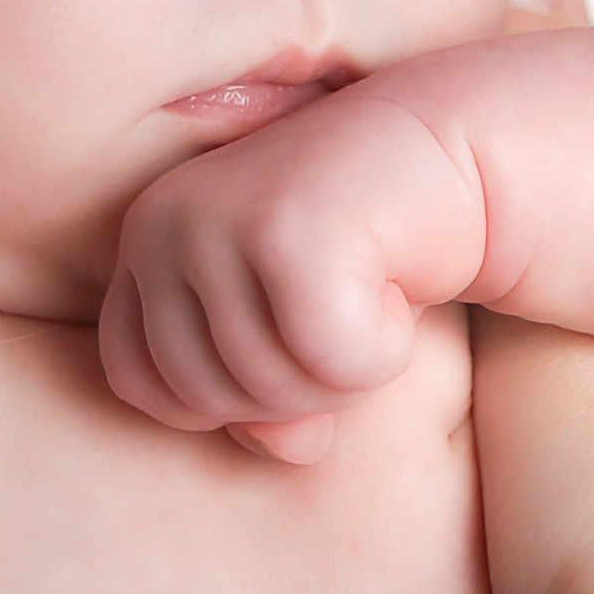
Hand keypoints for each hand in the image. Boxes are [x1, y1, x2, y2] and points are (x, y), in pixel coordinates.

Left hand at [101, 85, 487, 461]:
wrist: (454, 146)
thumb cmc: (366, 252)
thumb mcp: (294, 343)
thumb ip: (265, 409)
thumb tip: (287, 447)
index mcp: (144, 236)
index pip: (138, 382)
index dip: (221, 397)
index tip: (284, 339)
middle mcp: (163, 219)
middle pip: (204, 399)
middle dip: (295, 389)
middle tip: (345, 310)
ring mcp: (220, 217)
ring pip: (270, 390)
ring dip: (346, 371)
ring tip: (371, 289)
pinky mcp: (289, 227)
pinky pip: (332, 364)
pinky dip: (384, 350)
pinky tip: (397, 280)